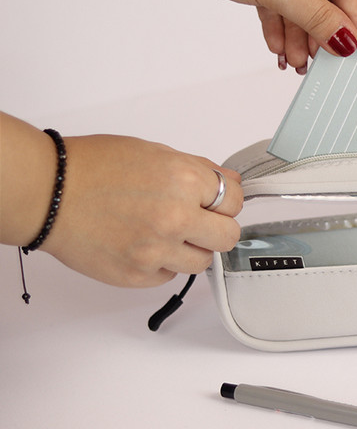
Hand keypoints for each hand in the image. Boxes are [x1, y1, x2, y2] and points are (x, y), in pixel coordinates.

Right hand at [42, 135, 243, 287]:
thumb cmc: (93, 167)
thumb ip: (199, 169)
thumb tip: (230, 181)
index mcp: (184, 181)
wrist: (48, 193)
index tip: (215, 204)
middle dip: (217, 228)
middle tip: (199, 223)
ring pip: (201, 262)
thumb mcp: (155, 153)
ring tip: (164, 233)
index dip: (226, 202)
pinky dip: (162, 264)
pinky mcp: (137, 275)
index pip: (235, 201)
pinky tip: (142, 243)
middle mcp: (175, 217)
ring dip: (190, 249)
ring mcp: (157, 250)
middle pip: (228, 236)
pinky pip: (169, 276)